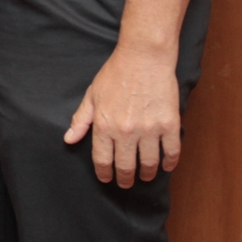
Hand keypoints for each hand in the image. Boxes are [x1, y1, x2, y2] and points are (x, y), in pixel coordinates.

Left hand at [64, 44, 181, 186]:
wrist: (143, 58)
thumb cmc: (115, 74)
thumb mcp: (92, 96)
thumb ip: (81, 120)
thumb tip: (69, 139)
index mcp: (104, 125)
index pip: (102, 159)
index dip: (104, 173)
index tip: (107, 178)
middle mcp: (126, 131)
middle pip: (126, 166)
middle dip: (125, 178)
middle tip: (125, 183)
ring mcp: (150, 129)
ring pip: (150, 163)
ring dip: (147, 174)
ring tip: (145, 176)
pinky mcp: (169, 124)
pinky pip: (172, 151)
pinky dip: (169, 163)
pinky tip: (166, 166)